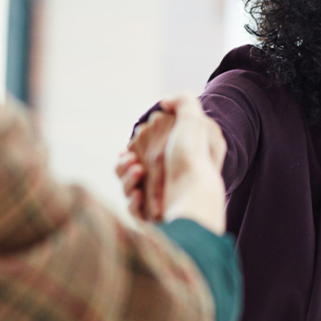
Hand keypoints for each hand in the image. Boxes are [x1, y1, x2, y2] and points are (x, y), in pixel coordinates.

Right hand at [116, 93, 226, 233]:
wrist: (194, 197)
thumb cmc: (193, 158)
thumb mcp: (194, 120)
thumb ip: (182, 102)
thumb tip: (165, 102)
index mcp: (177, 160)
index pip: (148, 151)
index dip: (137, 146)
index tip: (134, 144)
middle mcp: (170, 181)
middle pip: (133, 169)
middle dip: (126, 163)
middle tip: (132, 161)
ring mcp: (161, 200)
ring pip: (129, 188)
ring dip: (127, 178)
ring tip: (137, 172)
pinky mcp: (153, 218)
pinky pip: (133, 208)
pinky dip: (133, 200)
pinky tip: (139, 195)